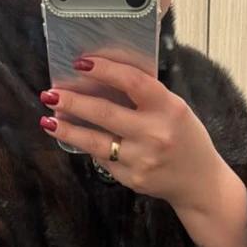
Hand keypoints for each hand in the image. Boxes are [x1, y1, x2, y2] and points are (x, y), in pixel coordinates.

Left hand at [39, 54, 223, 206]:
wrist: (198, 183)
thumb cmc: (185, 138)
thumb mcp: (175, 109)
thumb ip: (146, 96)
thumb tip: (102, 79)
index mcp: (168, 108)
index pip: (132, 81)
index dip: (104, 70)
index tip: (81, 63)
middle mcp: (155, 133)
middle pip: (105, 112)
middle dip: (73, 101)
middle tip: (50, 93)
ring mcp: (142, 159)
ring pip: (95, 141)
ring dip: (68, 128)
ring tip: (48, 119)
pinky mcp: (132, 178)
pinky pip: (102, 158)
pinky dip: (87, 145)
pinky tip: (75, 136)